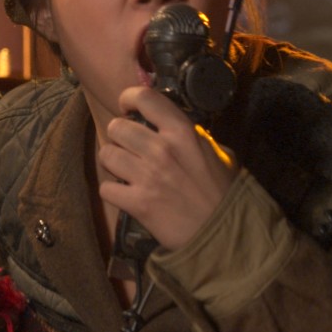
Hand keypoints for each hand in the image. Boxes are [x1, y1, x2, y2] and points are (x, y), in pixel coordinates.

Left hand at [99, 86, 237, 249]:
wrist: (224, 234)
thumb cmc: (224, 193)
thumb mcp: (219, 154)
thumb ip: (194, 137)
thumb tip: (173, 127)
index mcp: (183, 132)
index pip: (144, 97)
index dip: (129, 98)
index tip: (128, 108)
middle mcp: (161, 150)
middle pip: (116, 127)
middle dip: (119, 137)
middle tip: (130, 148)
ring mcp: (147, 177)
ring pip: (106, 154)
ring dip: (114, 163)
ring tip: (127, 170)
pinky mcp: (137, 203)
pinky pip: (106, 188)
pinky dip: (113, 192)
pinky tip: (127, 194)